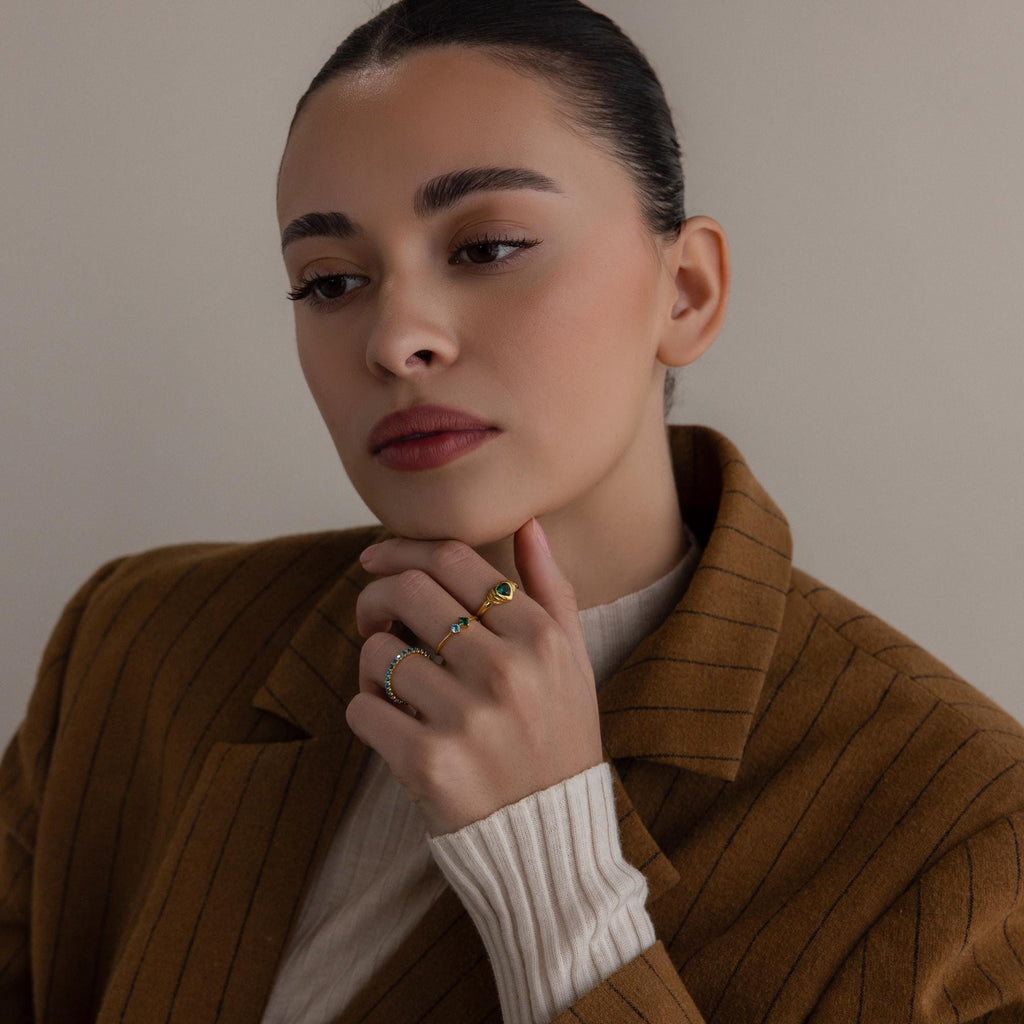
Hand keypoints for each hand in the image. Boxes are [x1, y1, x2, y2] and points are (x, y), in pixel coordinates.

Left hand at [346, 517, 602, 836]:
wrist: (552, 837)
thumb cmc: (559, 737)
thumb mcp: (572, 659)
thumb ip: (550, 588)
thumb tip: (527, 523)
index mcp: (539, 636)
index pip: (454, 559)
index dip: (404, 550)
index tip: (378, 561)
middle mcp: (505, 670)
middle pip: (409, 592)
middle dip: (375, 596)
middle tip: (374, 619)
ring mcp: (466, 718)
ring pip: (378, 652)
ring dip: (371, 662)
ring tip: (390, 683)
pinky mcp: (428, 764)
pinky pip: (362, 710)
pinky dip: (365, 710)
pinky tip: (390, 722)